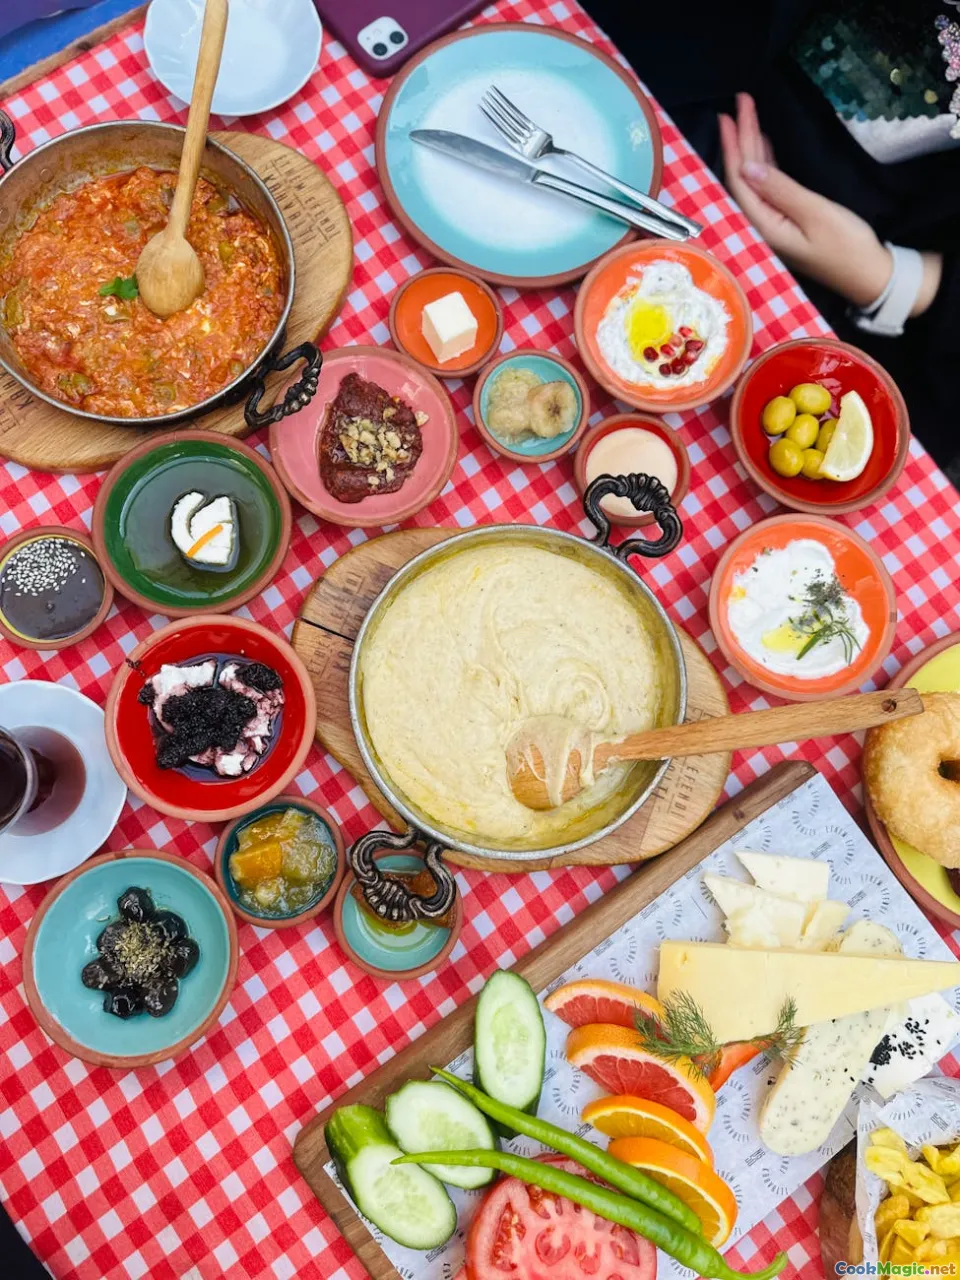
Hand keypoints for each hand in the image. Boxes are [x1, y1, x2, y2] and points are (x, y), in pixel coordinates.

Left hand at [719, 93, 941, 314]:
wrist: (869, 276)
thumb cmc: (847, 247)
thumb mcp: (816, 213)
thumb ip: (781, 190)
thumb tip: (748, 167)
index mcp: (764, 226)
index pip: (740, 180)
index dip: (734, 145)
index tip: (729, 114)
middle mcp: (762, 225)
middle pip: (744, 176)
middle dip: (741, 138)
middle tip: (738, 102)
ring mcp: (774, 224)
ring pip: (755, 179)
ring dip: (752, 147)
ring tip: (745, 116)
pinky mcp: (787, 221)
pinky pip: (768, 187)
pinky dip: (765, 163)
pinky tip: (763, 145)